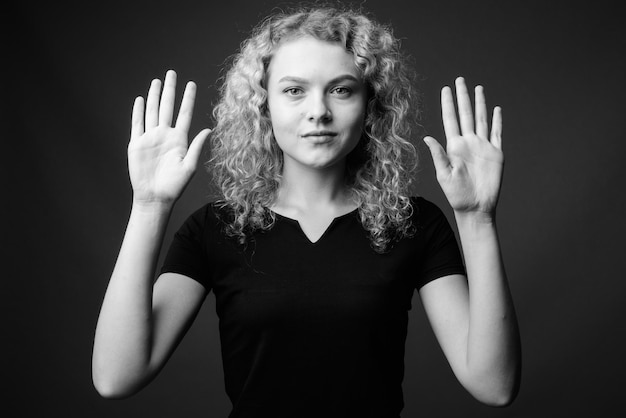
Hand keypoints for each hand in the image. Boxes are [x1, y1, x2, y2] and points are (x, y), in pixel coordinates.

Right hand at [127, 70, 210, 205]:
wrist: (154, 197)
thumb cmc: (174, 185)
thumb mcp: (189, 166)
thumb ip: (197, 147)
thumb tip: (209, 130)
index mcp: (180, 140)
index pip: (184, 114)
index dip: (188, 99)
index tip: (192, 84)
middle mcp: (165, 135)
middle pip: (167, 107)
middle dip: (170, 90)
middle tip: (172, 73)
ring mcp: (150, 138)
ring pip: (152, 111)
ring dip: (154, 96)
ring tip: (157, 81)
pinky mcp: (137, 143)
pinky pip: (137, 123)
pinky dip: (139, 111)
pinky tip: (141, 100)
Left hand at [424, 77, 503, 215]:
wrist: (476, 207)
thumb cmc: (457, 195)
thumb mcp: (444, 174)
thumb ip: (438, 155)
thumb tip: (426, 137)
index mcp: (454, 146)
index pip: (450, 119)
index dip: (448, 104)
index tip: (445, 88)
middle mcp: (468, 143)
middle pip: (466, 114)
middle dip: (462, 97)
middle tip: (459, 80)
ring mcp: (482, 147)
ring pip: (481, 119)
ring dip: (480, 104)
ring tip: (478, 88)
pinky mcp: (496, 153)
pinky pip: (497, 133)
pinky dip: (497, 121)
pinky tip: (496, 109)